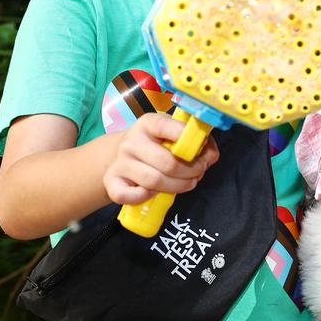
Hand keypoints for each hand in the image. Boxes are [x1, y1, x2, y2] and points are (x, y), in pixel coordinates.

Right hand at [103, 113, 219, 204]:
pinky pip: (127, 195)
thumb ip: (195, 142)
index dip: (191, 142)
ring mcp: (120, 162)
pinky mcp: (110, 181)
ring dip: (177, 187)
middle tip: (199, 173)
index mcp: (149, 124)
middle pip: (168, 162)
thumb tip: (210, 155)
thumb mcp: (173, 135)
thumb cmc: (154, 145)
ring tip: (187, 183)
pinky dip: (144, 197)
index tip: (202, 152)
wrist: (118, 153)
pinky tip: (156, 192)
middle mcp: (131, 141)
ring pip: (153, 181)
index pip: (169, 127)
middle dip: (191, 171)